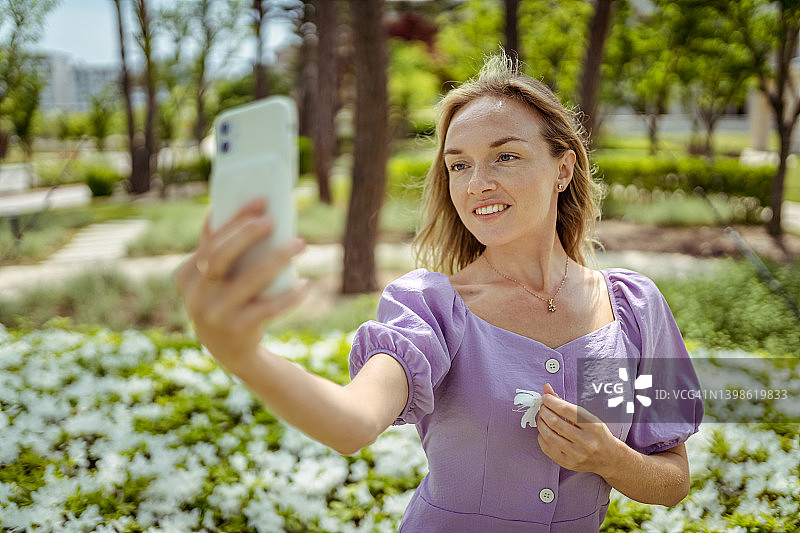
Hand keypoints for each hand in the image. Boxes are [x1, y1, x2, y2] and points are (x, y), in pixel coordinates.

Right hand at [176, 198, 307, 373]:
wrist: (229, 350)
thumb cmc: (226, 300)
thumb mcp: (215, 279)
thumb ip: (222, 250)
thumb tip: (251, 209)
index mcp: (187, 275)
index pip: (209, 240)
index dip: (234, 219)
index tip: (260, 200)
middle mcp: (196, 295)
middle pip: (220, 256)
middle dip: (247, 234)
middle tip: (273, 220)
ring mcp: (215, 314)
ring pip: (249, 279)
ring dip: (277, 258)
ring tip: (300, 243)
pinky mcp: (238, 330)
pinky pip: (268, 308)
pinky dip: (289, 295)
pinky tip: (305, 284)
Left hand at [536, 383, 620, 474]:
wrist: (609, 458)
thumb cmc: (597, 433)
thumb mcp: (587, 416)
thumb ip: (565, 403)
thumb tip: (546, 389)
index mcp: (593, 426)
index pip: (566, 410)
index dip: (552, 401)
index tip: (546, 397)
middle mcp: (586, 441)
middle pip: (555, 422)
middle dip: (544, 411)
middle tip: (543, 407)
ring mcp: (577, 454)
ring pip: (549, 435)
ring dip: (541, 423)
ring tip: (542, 417)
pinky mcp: (568, 463)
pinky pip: (547, 448)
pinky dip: (542, 436)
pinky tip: (545, 431)